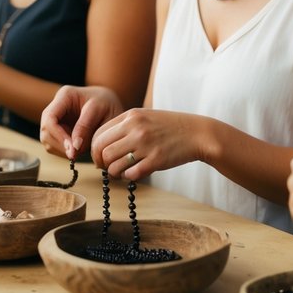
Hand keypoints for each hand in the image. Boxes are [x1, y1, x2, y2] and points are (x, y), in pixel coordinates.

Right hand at [39, 85, 122, 159]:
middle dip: (59, 145)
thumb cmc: (107, 103)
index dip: (58, 136)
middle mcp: (56, 106)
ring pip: (47, 140)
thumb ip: (86, 127)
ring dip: (61, 150)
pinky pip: (53, 144)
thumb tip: (74, 147)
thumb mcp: (100, 111)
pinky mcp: (57, 130)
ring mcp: (55, 119)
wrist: (110, 104)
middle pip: (45, 131)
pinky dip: (63, 151)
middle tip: (75, 156)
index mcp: (65, 95)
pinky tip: (77, 151)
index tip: (72, 150)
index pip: (50, 119)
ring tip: (79, 152)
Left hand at [89, 109, 210, 180]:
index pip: (98, 135)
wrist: (198, 133)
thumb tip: (101, 147)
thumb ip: (124, 127)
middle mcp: (136, 129)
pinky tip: (136, 173)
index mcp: (131, 116)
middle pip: (102, 151)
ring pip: (113, 165)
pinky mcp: (156, 160)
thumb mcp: (145, 117)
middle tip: (107, 168)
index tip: (100, 158)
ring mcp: (146, 145)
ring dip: (114, 172)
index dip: (95, 150)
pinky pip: (130, 175)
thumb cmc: (169, 127)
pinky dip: (129, 177)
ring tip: (122, 171)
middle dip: (101, 163)